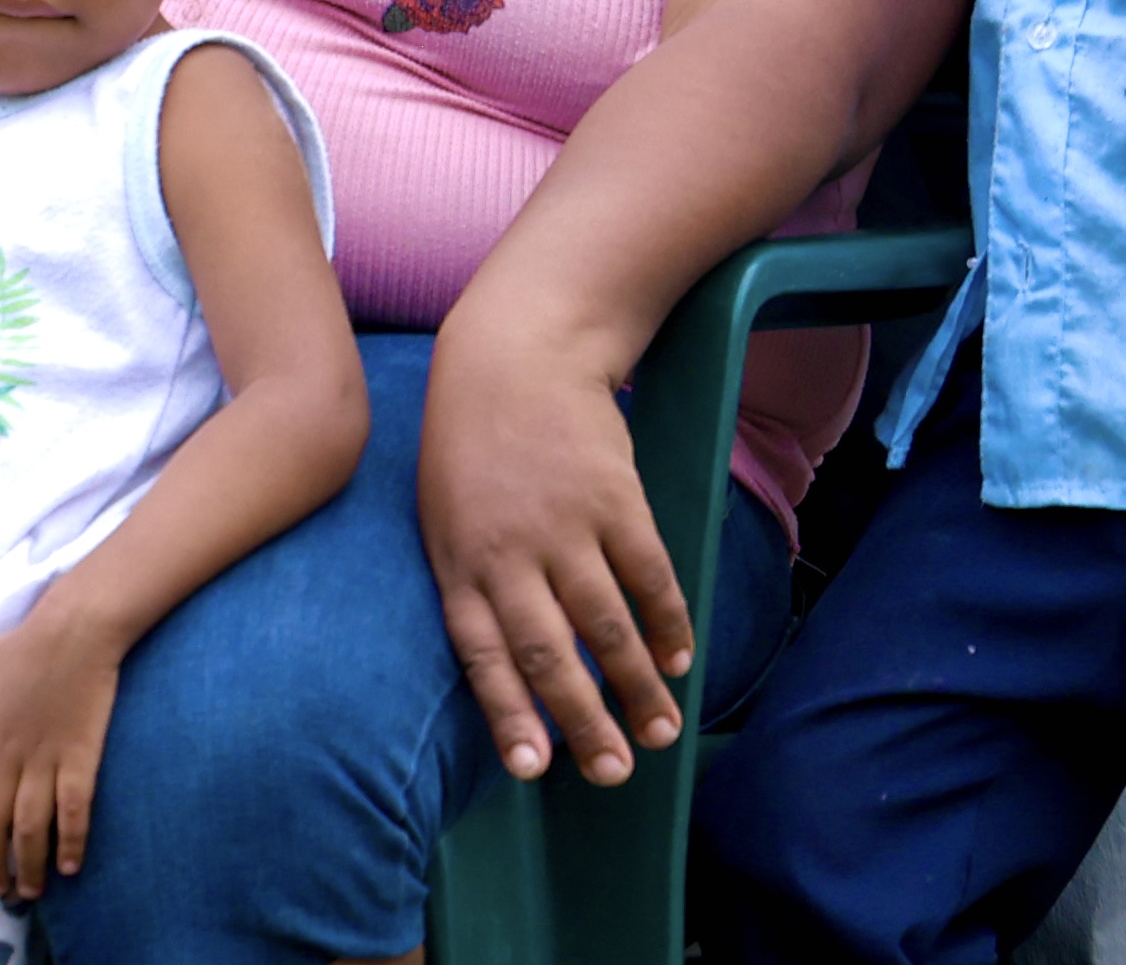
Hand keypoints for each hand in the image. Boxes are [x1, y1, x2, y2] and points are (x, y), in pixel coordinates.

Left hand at [0, 598, 128, 897]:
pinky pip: (73, 811)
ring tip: (31, 891)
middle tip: (1, 888)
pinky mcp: (79, 757)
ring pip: (28, 828)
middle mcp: (7, 755)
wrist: (76, 628)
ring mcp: (43, 758)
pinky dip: (71, 843)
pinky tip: (71, 866)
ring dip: (28, 866)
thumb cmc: (32, 639)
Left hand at [418, 308, 687, 788]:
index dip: (510, 715)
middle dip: (586, 722)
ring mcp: (564, 525)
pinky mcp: (615, 498)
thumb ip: (474, 589)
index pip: (483, 656)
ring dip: (639, 687)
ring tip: (663, 730)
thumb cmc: (473, 448)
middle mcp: (508, 552)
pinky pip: (648, 577)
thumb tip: (515, 674)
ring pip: (608, 626)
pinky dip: (668, 623)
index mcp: (458, 563)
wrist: (515, 354)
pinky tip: (680, 659)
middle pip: (551, 655)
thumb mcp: (445, 519)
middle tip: (618, 772)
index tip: (535, 769)